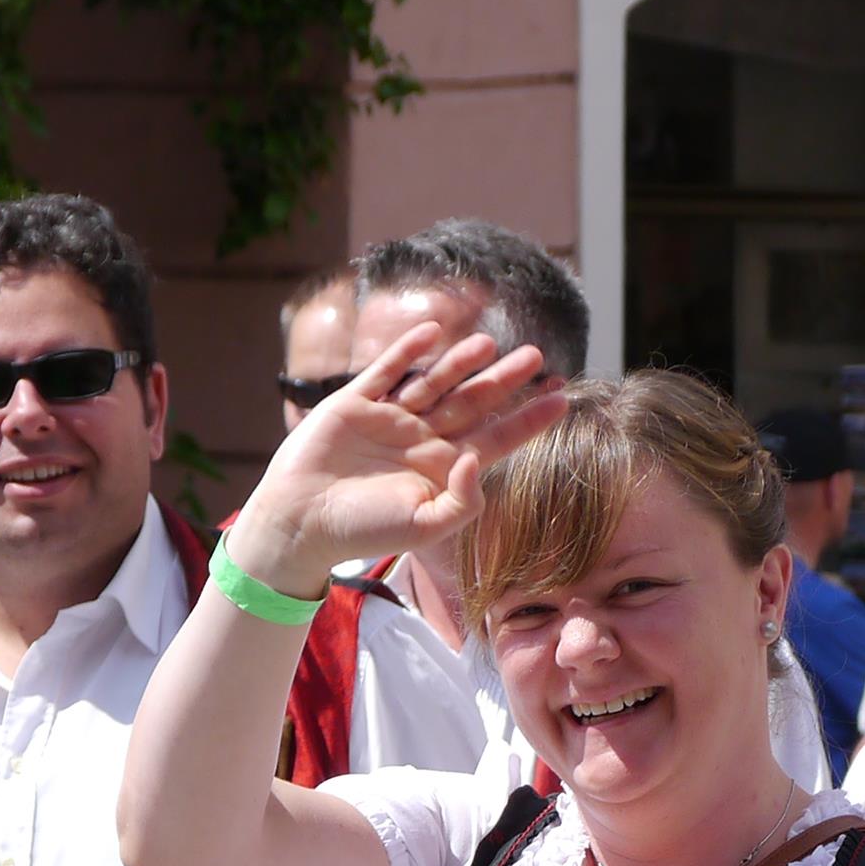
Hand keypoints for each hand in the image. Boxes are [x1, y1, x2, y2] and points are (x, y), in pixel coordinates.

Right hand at [218, 323, 570, 592]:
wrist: (300, 523)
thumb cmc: (363, 531)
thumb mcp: (425, 527)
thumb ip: (463, 500)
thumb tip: (475, 459)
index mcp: (441, 469)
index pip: (496, 439)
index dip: (529, 420)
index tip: (563, 398)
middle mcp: (421, 439)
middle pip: (472, 402)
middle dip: (505, 381)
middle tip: (537, 356)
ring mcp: (389, 419)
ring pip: (434, 382)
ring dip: (460, 362)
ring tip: (489, 344)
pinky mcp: (355, 404)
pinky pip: (385, 372)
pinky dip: (406, 352)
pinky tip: (432, 334)